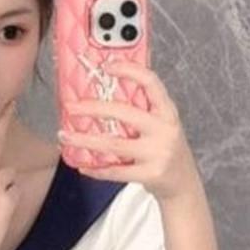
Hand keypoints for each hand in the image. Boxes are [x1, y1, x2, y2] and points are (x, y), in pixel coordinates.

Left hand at [58, 57, 202, 200]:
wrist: (183, 182)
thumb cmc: (166, 149)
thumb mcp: (162, 124)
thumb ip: (142, 110)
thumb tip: (106, 94)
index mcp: (167, 111)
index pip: (150, 82)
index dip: (129, 70)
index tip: (106, 66)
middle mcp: (164, 129)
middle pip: (124, 113)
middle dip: (93, 108)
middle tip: (71, 108)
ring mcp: (158, 153)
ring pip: (114, 144)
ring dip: (85, 140)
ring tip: (65, 137)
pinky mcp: (150, 174)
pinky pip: (117, 171)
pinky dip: (97, 170)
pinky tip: (83, 166)